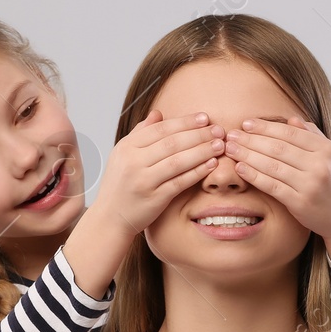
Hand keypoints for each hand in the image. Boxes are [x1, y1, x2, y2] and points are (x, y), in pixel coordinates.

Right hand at [93, 109, 225, 235]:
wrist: (110, 217)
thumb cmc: (120, 185)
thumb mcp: (123, 155)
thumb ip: (141, 133)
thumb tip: (158, 113)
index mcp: (126, 147)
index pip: (161, 129)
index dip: (185, 122)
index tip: (204, 118)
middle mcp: (133, 162)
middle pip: (172, 143)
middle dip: (199, 135)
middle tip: (218, 130)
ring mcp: (144, 181)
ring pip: (178, 161)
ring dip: (202, 151)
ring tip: (220, 145)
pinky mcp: (154, 198)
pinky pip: (180, 181)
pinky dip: (197, 171)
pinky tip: (211, 164)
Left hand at [224, 117, 330, 245]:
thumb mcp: (330, 156)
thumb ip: (312, 136)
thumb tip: (291, 119)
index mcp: (326, 149)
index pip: (290, 133)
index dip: (266, 127)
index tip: (246, 123)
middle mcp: (320, 165)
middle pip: (278, 148)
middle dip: (251, 139)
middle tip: (231, 134)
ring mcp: (310, 185)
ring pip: (272, 166)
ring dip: (247, 155)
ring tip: (230, 149)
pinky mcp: (300, 203)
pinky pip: (272, 186)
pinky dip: (254, 176)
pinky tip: (240, 168)